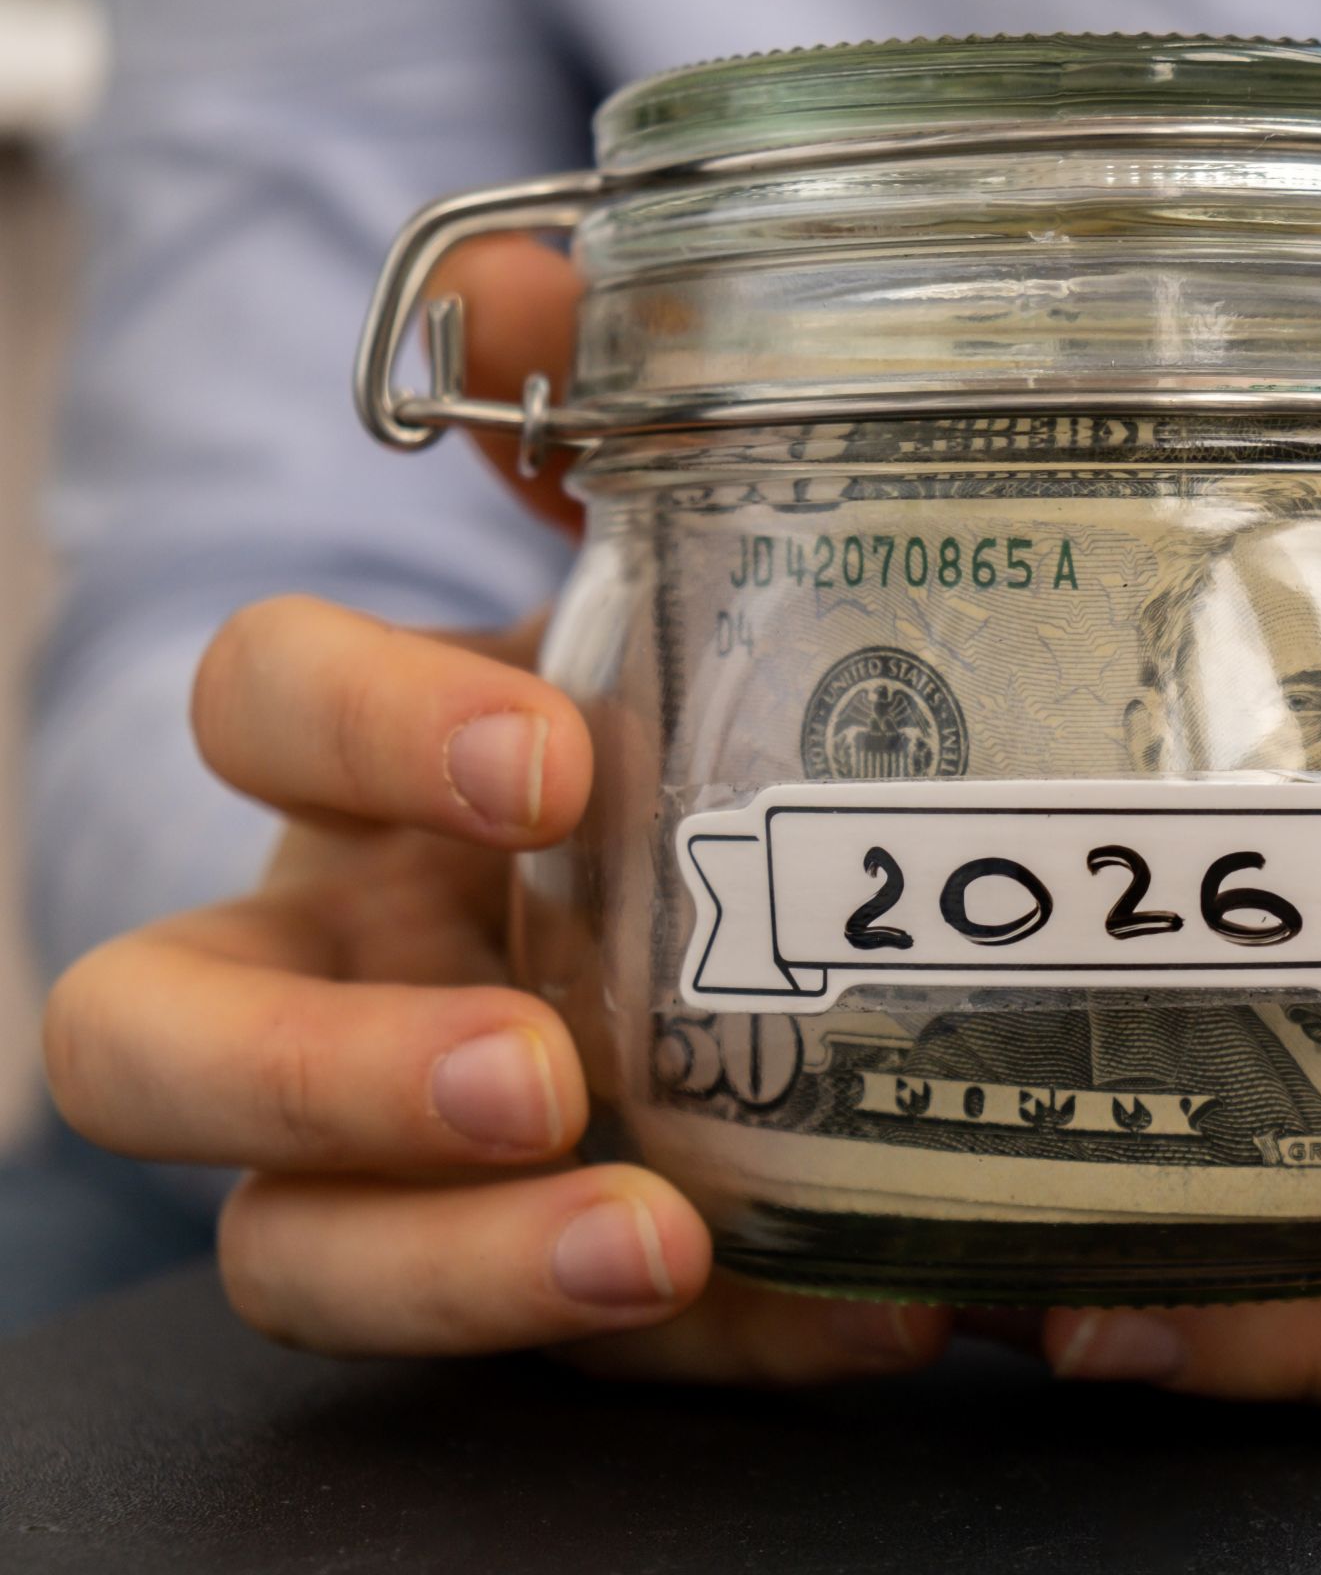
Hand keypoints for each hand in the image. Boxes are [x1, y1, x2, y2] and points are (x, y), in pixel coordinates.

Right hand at [40, 403, 950, 1377]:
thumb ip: (588, 429)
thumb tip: (525, 274)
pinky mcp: (523, 1283)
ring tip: (654, 1246)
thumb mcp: (650, 590)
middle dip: (323, 1067)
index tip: (546, 762)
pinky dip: (709, 1343)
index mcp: (364, 786)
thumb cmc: (667, 746)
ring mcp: (403, 1151)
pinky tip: (859, 1309)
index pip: (257, 713)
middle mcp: (333, 973)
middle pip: (158, 1045)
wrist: (757, 922)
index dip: (357, 730)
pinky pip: (557, 1349)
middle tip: (532, 1068)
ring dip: (456, 1264)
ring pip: (292, 1251)